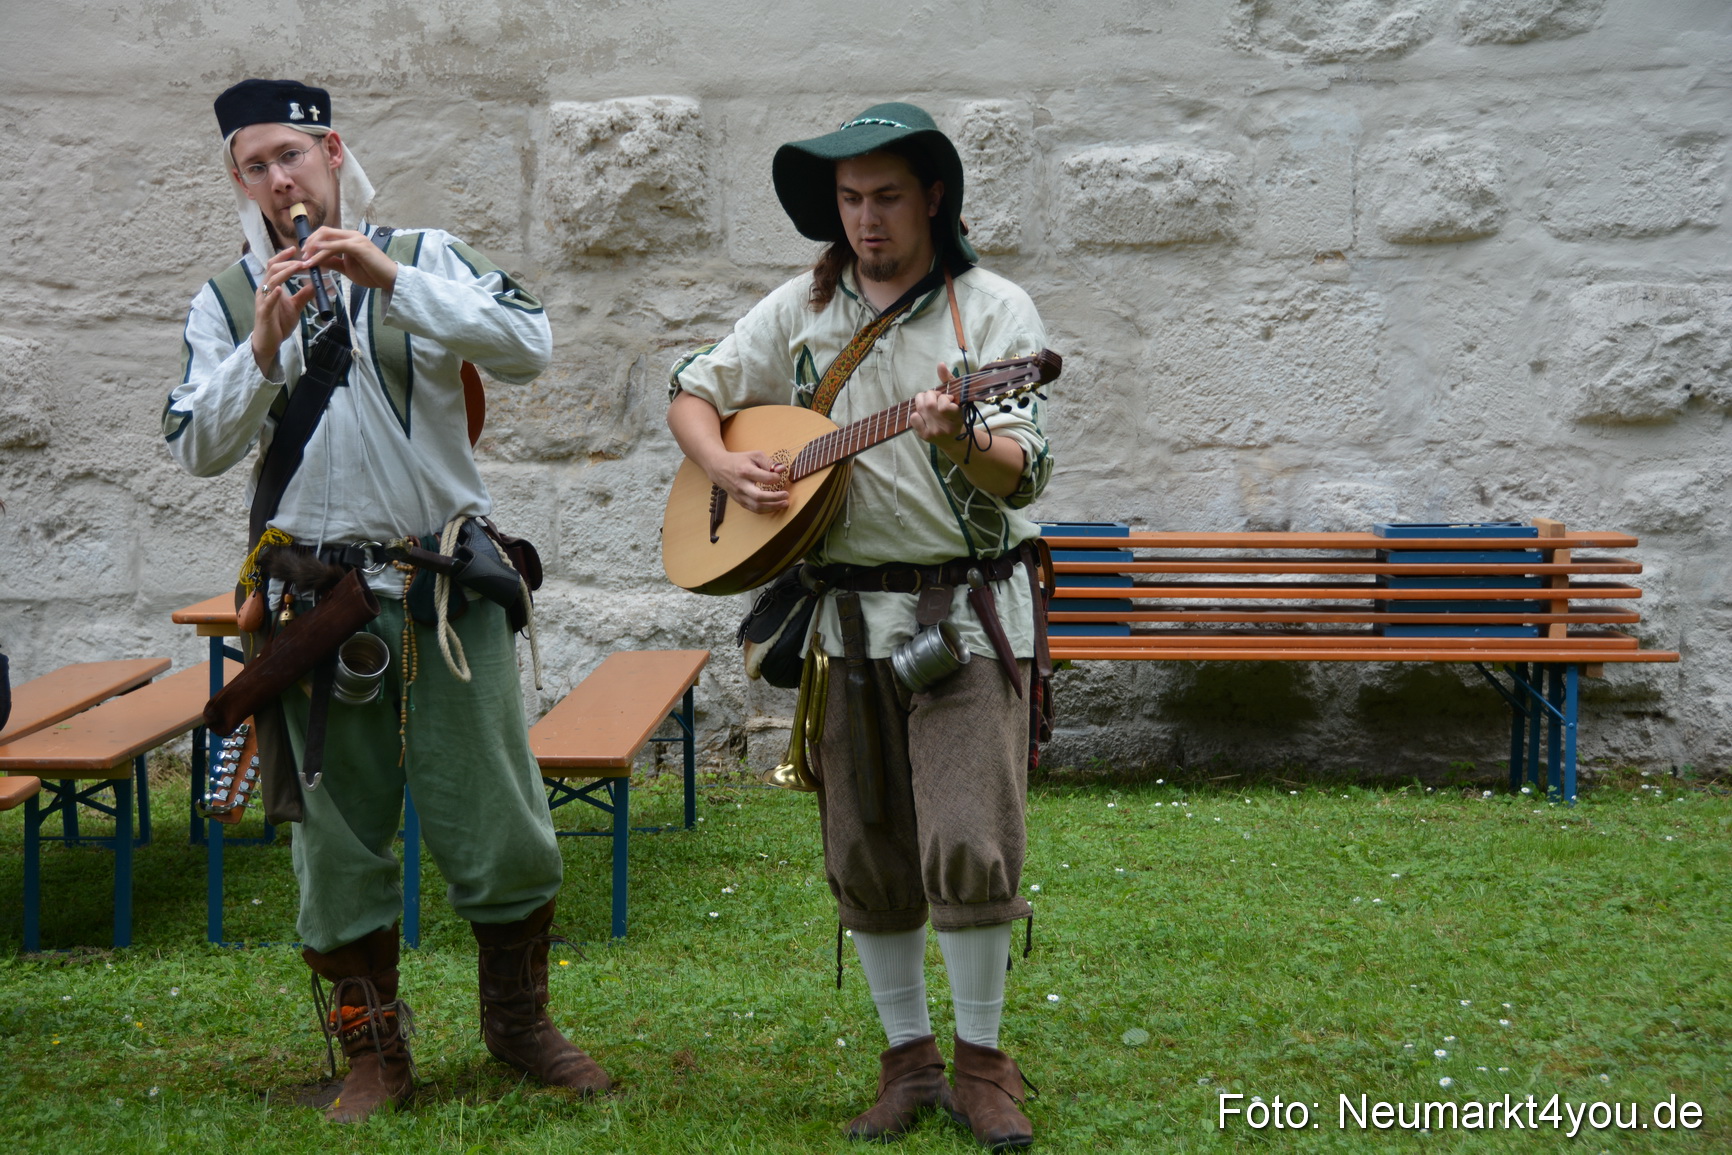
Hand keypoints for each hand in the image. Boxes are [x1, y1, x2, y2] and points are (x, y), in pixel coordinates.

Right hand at [250, 245, 316, 374]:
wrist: (269, 342)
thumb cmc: (279, 323)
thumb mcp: (295, 306)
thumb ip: (303, 295)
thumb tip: (315, 284)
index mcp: (271, 287)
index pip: (275, 266)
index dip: (283, 256)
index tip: (295, 248)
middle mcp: (264, 290)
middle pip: (272, 269)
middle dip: (288, 262)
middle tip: (303, 259)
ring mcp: (263, 301)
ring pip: (271, 281)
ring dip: (285, 273)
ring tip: (298, 267)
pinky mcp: (263, 313)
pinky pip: (267, 301)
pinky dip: (274, 294)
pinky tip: (281, 289)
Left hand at [297, 226, 398, 291]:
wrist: (390, 279)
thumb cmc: (372, 274)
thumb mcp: (347, 268)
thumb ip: (333, 262)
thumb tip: (317, 260)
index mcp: (349, 238)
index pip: (325, 234)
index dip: (312, 242)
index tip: (304, 254)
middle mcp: (352, 235)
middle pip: (324, 231)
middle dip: (309, 242)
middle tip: (303, 256)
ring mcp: (356, 239)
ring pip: (328, 238)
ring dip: (314, 248)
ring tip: (307, 260)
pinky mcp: (358, 246)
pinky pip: (337, 245)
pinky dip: (324, 249)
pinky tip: (316, 254)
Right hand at [708, 450, 789, 512]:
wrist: (719, 468)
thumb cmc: (740, 461)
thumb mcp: (754, 456)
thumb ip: (769, 462)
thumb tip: (782, 470)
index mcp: (745, 471)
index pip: (763, 478)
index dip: (775, 478)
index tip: (779, 476)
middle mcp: (741, 485)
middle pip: (759, 497)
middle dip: (775, 498)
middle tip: (786, 495)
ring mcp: (740, 496)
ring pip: (757, 506)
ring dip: (773, 507)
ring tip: (784, 503)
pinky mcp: (740, 502)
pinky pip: (754, 509)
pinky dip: (766, 510)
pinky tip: (775, 506)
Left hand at [910, 362, 964, 447]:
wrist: (954, 440)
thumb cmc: (956, 414)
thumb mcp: (958, 397)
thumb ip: (949, 380)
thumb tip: (940, 364)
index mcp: (958, 417)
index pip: (945, 406)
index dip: (944, 398)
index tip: (949, 399)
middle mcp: (946, 427)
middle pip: (929, 404)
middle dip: (930, 395)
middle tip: (935, 397)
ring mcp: (934, 432)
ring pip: (920, 408)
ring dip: (923, 400)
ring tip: (929, 403)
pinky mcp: (925, 436)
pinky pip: (913, 417)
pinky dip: (917, 412)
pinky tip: (924, 414)